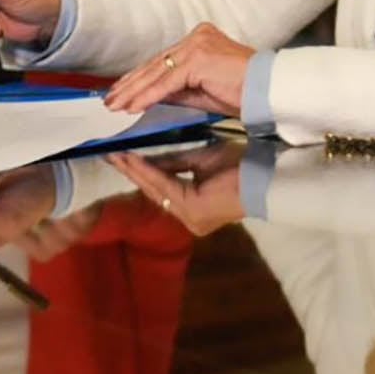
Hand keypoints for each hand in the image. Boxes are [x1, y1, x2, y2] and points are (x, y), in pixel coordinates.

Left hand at [103, 23, 252, 115]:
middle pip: (155, 64)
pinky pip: (166, 82)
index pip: (162, 60)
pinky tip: (133, 107)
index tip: (123, 90)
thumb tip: (150, 97)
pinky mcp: (197, 59)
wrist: (268, 91)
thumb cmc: (244, 92)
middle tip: (110, 99)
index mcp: (200, 39)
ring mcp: (196, 45)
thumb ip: (177, 90)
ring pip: (156, 72)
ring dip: (133, 91)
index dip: (140, 78)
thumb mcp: (202, 91)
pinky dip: (147, 96)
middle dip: (130, 84)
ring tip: (116, 105)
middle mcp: (196, 37)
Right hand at [105, 149, 244, 236]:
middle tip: (111, 154)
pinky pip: (166, 188)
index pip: (162, 189)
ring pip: (157, 190)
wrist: (263, 173)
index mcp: (193, 209)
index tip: (121, 154)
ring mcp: (190, 218)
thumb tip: (146, 156)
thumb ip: (175, 161)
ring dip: (136, 172)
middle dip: (132, 171)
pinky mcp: (193, 211)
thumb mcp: (201, 159)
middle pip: (154, 191)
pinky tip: (134, 160)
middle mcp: (188, 219)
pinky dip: (149, 173)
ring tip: (117, 155)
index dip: (141, 171)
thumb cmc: (239, 165)